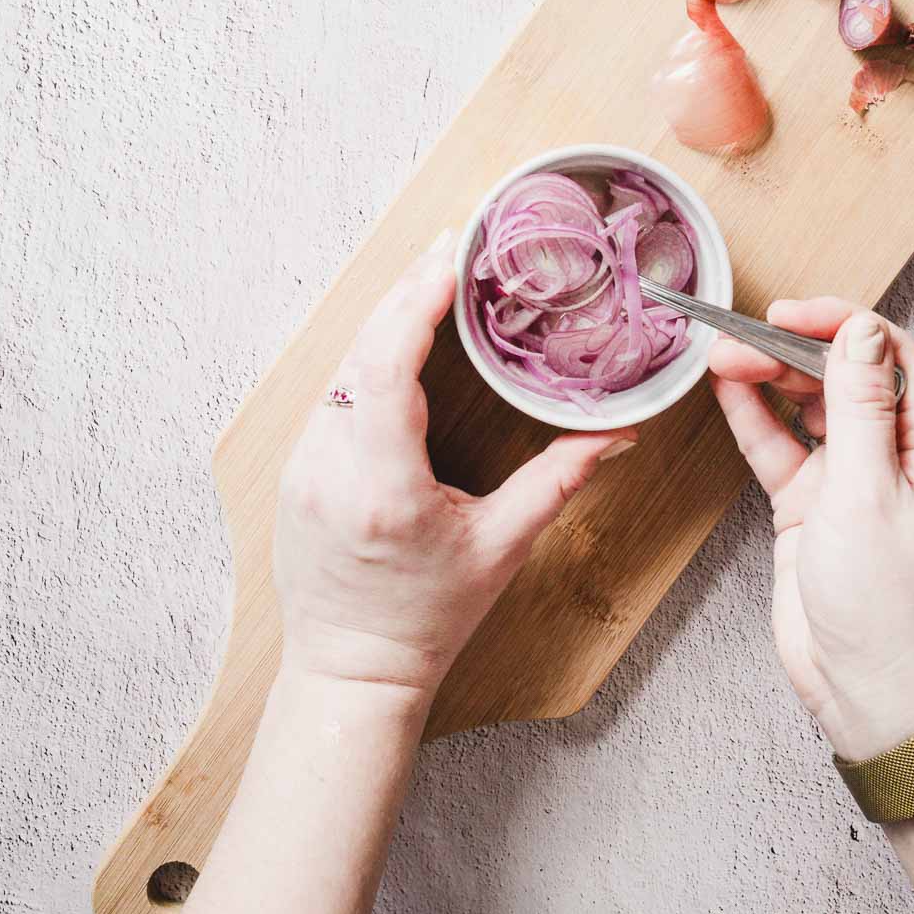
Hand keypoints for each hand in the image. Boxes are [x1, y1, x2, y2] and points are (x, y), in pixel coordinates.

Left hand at [274, 231, 635, 700]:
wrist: (352, 670)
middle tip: (452, 244)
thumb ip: (558, 483)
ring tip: (432, 275)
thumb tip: (618, 434)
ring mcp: (304, 466)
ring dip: (386, 317)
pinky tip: (398, 330)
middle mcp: (331, 467)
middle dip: (406, 291)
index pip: (388, 368)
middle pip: (362, 350)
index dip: (416, 303)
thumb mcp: (502, 549)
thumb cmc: (430, 617)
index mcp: (383, 487)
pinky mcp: (296, 469)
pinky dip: (367, 354)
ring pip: (342, 365)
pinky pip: (332, 392)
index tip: (450, 260)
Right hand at [710, 298, 913, 759]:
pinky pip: (782, 447)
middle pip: (845, 375)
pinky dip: (755, 419)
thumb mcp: (867, 493)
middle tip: (741, 338)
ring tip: (723, 358)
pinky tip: (728, 392)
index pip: (892, 357)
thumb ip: (857, 406)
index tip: (790, 313)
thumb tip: (859, 332)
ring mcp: (854, 481)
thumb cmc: (888, 607)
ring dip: (768, 379)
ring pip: (809, 406)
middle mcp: (899, 456)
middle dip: (793, 349)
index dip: (842, 326)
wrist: (868, 693)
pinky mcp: (815, 507)